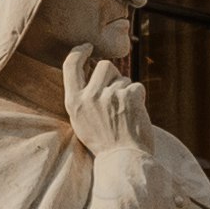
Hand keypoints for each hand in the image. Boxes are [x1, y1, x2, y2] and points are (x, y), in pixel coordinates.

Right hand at [59, 52, 150, 168]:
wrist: (123, 160)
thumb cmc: (103, 142)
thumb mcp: (81, 121)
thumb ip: (82, 96)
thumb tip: (91, 68)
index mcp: (73, 102)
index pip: (71, 65)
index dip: (80, 51)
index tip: (88, 47)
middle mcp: (89, 96)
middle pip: (105, 65)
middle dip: (114, 76)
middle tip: (116, 96)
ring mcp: (110, 96)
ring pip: (123, 78)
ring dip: (126, 91)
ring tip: (124, 113)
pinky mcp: (129, 97)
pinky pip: (137, 87)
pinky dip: (139, 99)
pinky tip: (134, 115)